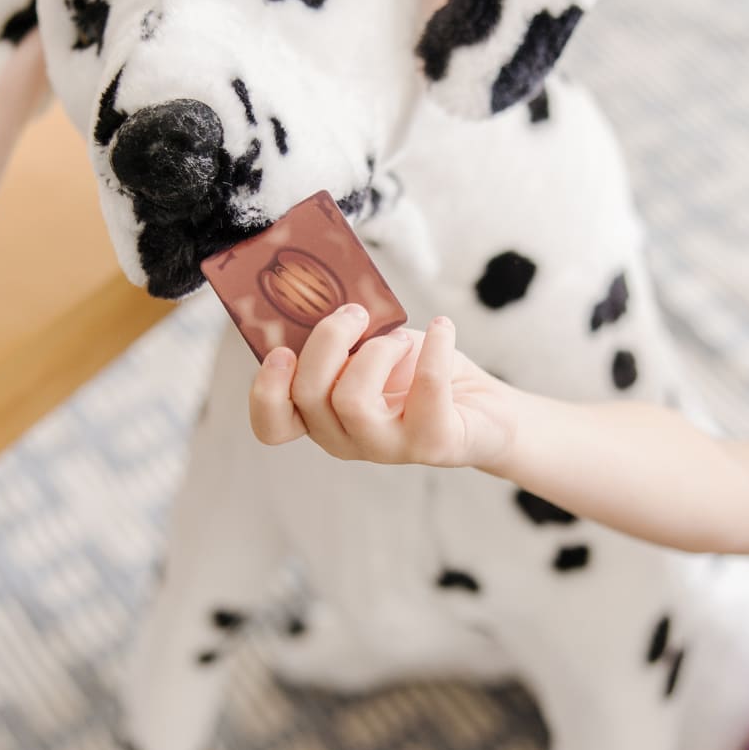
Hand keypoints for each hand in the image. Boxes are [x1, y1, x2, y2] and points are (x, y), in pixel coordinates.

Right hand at [248, 304, 517, 470]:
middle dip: (329, 340)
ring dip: (377, 350)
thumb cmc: (418, 374)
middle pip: (310, 396)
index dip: (266, 392)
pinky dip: (435, 346)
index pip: (273, 426)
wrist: (482, 406)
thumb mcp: (370, 351)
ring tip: (400, 338)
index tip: (282, 351)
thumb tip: (328, 301)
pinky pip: (425, 389)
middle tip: (356, 313)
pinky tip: (443, 327)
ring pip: (353, 400)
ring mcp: (389, 448)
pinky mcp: (434, 444)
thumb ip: (343, 340)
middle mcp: (347, 440)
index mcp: (322, 418)